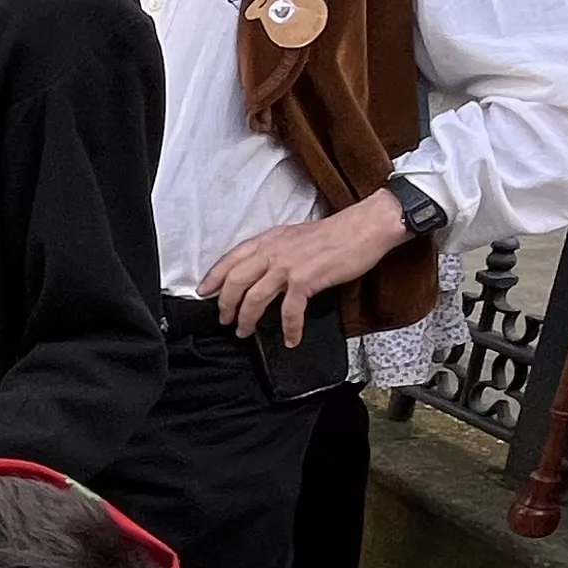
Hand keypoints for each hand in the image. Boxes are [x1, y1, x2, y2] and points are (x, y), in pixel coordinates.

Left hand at [200, 196, 404, 345]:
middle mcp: (273, 251)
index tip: (204, 291)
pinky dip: (289, 328)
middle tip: (224, 320)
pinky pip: (290, 311)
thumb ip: (277, 251)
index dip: (214, 276)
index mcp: (269, 240)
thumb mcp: (295, 236)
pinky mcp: (305, 280)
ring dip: (246, 319)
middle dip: (225, 304)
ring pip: (254, 298)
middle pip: (235, 281)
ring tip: (244, 332)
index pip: (232, 258)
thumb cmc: (335, 234)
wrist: (363, 228)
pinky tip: (291, 339)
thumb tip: (266, 271)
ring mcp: (287, 266)